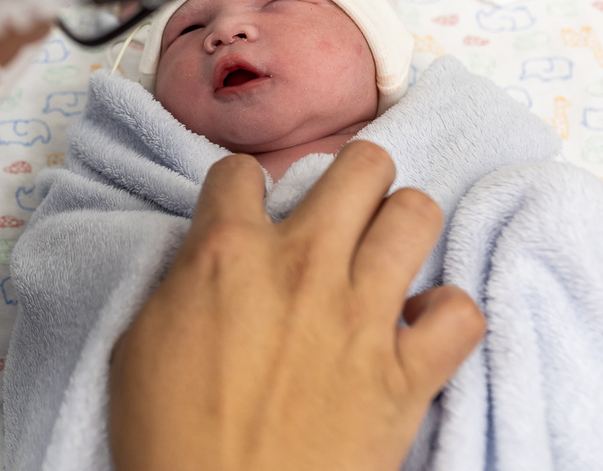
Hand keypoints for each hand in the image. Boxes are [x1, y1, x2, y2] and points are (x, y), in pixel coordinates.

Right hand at [108, 141, 484, 470]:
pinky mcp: (406, 374)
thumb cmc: (167, 438)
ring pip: (418, 214)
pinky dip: (446, 316)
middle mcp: (303, 266)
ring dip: (401, 226)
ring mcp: (362, 316)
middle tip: (338, 210)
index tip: (244, 213)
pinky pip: (463, 314)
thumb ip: (183, 282)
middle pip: (361, 165)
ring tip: (382, 253)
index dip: (240, 190)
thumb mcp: (139, 342)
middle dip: (352, 178)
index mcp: (226, 253)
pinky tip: (418, 328)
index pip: (241, 171)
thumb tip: (208, 263)